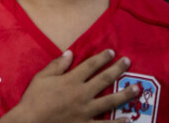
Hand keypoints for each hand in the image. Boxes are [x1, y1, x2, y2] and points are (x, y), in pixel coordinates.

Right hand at [5, 49, 138, 122]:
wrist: (31, 122)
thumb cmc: (34, 98)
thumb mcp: (42, 76)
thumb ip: (58, 65)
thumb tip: (70, 53)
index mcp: (71, 80)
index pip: (90, 65)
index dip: (102, 58)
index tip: (112, 52)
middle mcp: (82, 94)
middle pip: (104, 79)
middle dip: (117, 69)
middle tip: (128, 62)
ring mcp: (86, 111)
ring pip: (110, 101)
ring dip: (125, 94)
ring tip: (137, 89)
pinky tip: (129, 119)